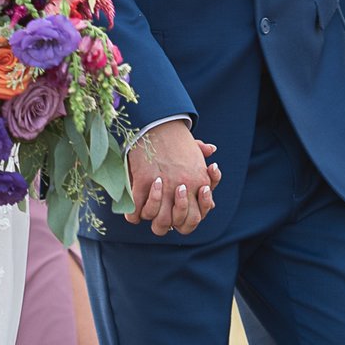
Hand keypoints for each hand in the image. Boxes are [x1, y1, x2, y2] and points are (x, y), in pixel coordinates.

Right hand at [122, 121, 220, 236]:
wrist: (157, 120)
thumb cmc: (174, 134)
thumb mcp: (193, 147)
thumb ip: (201, 156)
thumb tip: (211, 155)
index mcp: (199, 182)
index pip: (196, 218)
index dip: (186, 219)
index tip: (175, 209)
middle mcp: (184, 188)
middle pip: (179, 224)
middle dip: (170, 222)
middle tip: (162, 211)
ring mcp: (163, 187)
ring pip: (159, 221)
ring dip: (153, 216)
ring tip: (148, 205)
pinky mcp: (142, 181)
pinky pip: (135, 211)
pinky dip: (134, 213)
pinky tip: (134, 205)